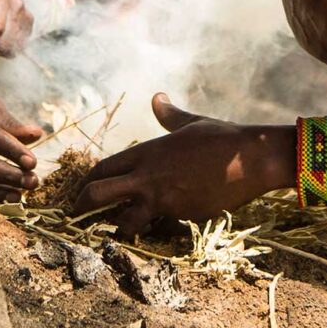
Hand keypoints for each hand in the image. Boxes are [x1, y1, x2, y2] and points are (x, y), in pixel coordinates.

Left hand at [73, 94, 291, 236]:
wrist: (249, 159)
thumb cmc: (222, 137)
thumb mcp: (191, 124)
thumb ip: (169, 116)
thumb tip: (158, 98)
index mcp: (147, 153)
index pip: (103, 168)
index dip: (88, 180)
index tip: (83, 189)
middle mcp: (148, 177)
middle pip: (98, 195)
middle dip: (82, 207)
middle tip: (77, 216)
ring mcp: (162, 200)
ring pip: (124, 222)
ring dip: (119, 226)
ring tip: (118, 228)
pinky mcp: (180, 218)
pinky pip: (158, 229)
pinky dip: (155, 230)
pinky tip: (157, 229)